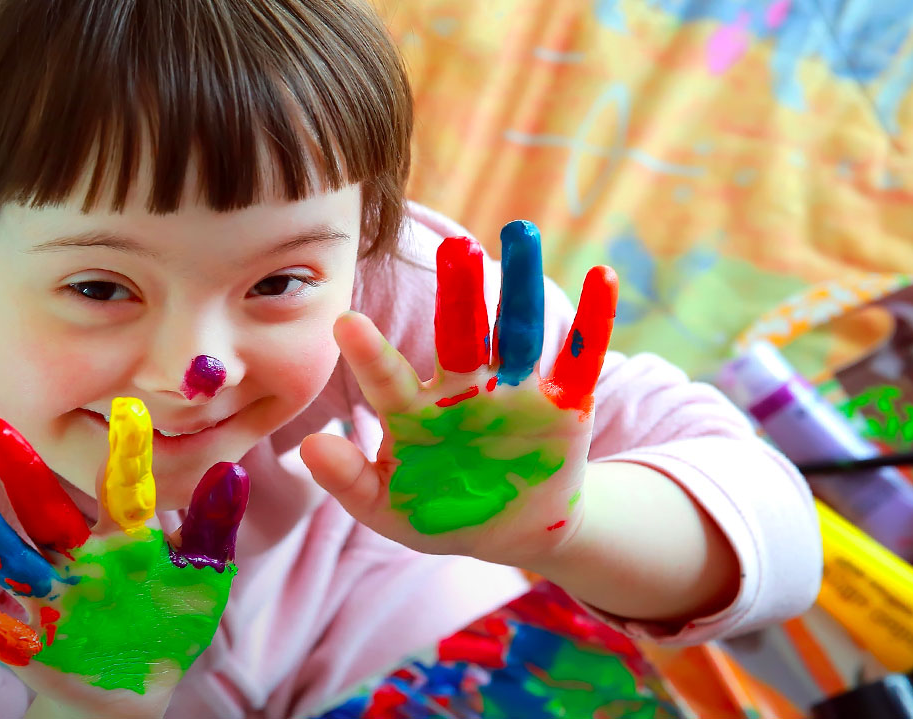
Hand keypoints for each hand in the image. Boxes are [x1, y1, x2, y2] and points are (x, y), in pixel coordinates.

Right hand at [0, 398, 249, 717]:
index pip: (121, 487)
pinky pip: (3, 633)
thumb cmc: (169, 621)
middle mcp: (78, 558)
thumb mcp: (201, 577)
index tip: (127, 406)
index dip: (125, 452)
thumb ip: (212, 528)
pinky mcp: (36, 647)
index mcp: (121, 538)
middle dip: (18, 470)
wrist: (135, 688)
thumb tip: (232, 470)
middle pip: (45, 508)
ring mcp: (53, 600)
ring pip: (14, 560)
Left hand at [301, 220, 618, 567]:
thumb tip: (310, 446)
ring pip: (516, 330)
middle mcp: (462, 388)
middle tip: (454, 248)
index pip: (387, 379)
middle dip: (458, 292)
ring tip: (519, 233)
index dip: (369, 354)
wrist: (510, 532)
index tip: (345, 322)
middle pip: (458, 333)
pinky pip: (579, 357)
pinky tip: (602, 277)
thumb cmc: (437, 514)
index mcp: (413, 411)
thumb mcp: (388, 509)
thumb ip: (349, 481)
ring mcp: (513, 391)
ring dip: (519, 285)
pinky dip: (593, 320)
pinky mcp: (563, 403)